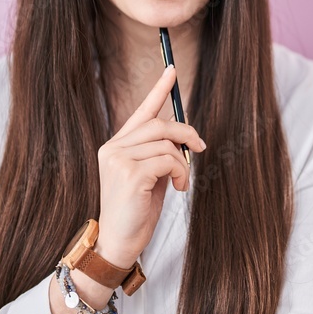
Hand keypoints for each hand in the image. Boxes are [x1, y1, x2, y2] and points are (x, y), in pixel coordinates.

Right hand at [94, 64, 206, 266]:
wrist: (118, 243)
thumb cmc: (136, 212)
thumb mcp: (150, 177)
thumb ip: (160, 154)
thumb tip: (184, 138)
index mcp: (116, 146)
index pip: (141, 111)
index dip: (159, 90)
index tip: (172, 70)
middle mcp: (113, 148)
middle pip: (160, 124)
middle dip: (186, 133)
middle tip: (199, 148)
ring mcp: (119, 160)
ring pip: (167, 143)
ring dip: (183, 162)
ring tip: (182, 181)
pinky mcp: (130, 174)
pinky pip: (168, 160)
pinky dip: (181, 172)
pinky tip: (178, 188)